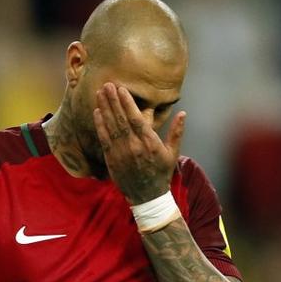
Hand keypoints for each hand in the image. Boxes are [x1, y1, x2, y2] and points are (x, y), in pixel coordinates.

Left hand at [93, 82, 185, 204]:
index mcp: (149, 143)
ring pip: (111, 126)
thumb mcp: (172, 153)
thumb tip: (183, 113)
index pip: (136, 118)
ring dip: (104, 108)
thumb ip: (176, 132)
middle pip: (121, 119)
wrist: (147, 197)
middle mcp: (134, 146)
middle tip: (107, 84)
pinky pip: (104, 139)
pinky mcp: (112, 159)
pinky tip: (97, 112)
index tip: (121, 89)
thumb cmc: (161, 173)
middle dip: (113, 100)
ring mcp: (121, 153)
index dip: (127, 103)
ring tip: (100, 93)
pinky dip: (100, 125)